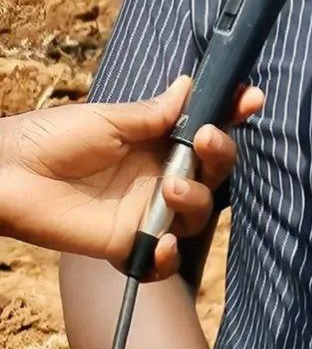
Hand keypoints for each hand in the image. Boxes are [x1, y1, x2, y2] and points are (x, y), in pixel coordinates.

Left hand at [0, 75, 261, 274]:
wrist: (5, 175)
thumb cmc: (49, 139)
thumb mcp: (107, 119)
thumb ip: (153, 113)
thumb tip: (191, 85)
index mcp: (157, 142)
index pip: (206, 131)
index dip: (232, 116)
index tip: (250, 99)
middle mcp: (159, 177)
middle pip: (213, 172)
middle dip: (221, 155)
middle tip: (206, 140)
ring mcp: (146, 213)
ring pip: (197, 214)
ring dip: (196, 199)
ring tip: (172, 186)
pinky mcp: (126, 246)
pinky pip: (160, 263)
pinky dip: (167, 258)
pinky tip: (160, 244)